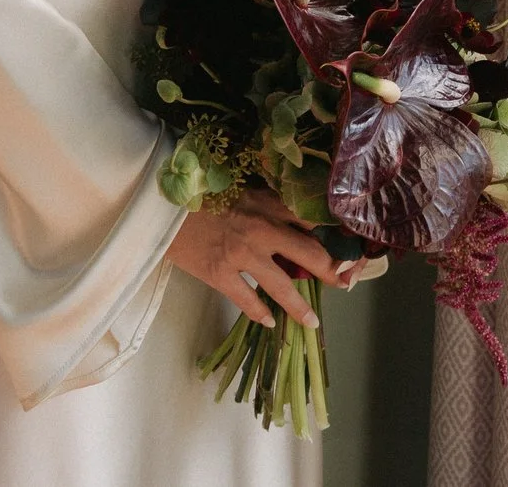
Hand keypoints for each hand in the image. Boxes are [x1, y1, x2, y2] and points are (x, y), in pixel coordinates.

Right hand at [165, 188, 346, 327]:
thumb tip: (292, 216)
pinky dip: (258, 312)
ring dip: (299, 306)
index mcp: (267, 203)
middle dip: (330, 271)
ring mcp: (241, 254)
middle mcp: (261, 229)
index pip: (312, 220)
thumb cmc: (198, 190)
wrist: (159, 202)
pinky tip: (267, 320)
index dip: (334, 234)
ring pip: (281, 285)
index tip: (348, 246)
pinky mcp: (219, 273)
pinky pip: (247, 299)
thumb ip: (266, 200)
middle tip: (343, 283)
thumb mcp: (239, 185)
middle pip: (309, 253)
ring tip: (311, 322)